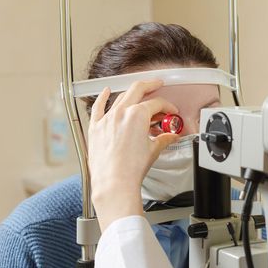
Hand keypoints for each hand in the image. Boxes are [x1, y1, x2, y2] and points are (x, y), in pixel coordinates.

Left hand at [88, 80, 179, 230]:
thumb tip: (170, 136)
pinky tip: (107, 91)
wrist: (114, 183)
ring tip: (140, 96)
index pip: (157, 104)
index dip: (167, 107)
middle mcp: (120, 113)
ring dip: (132, 94)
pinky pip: (98, 106)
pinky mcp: (96, 127)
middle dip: (150, 85)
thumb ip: (164, 138)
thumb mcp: (153, 150)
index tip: (171, 112)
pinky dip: (103, 97)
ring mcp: (106, 119)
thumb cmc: (131, 169)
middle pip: (138, 90)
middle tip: (157, 84)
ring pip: (120, 97)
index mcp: (137, 115)